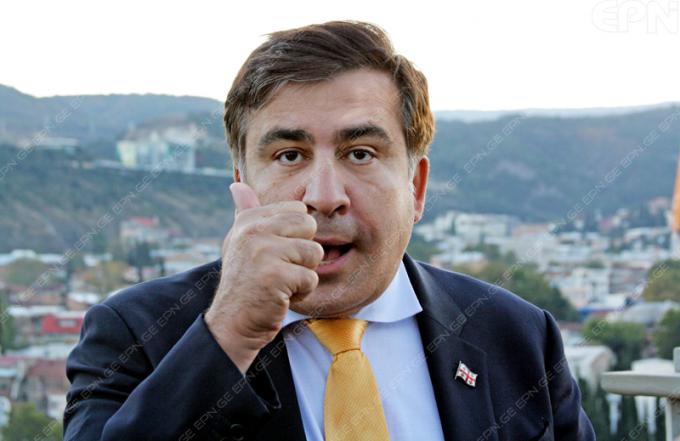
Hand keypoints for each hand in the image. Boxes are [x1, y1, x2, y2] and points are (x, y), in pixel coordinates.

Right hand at [205, 182, 322, 373]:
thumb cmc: (244, 281)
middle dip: (303, 253)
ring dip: (303, 274)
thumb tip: (237, 185)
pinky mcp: (275, 276)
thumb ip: (245, 212)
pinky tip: (280, 296)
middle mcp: (253, 231)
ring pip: (314, 253)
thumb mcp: (241, 243)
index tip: (275, 253)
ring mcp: (263, 252)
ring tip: (280, 283)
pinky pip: (310, 278)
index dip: (295, 236)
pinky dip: (301, 292)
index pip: (298, 211)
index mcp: (249, 220)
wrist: (233, 323)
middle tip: (281, 269)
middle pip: (309, 227)